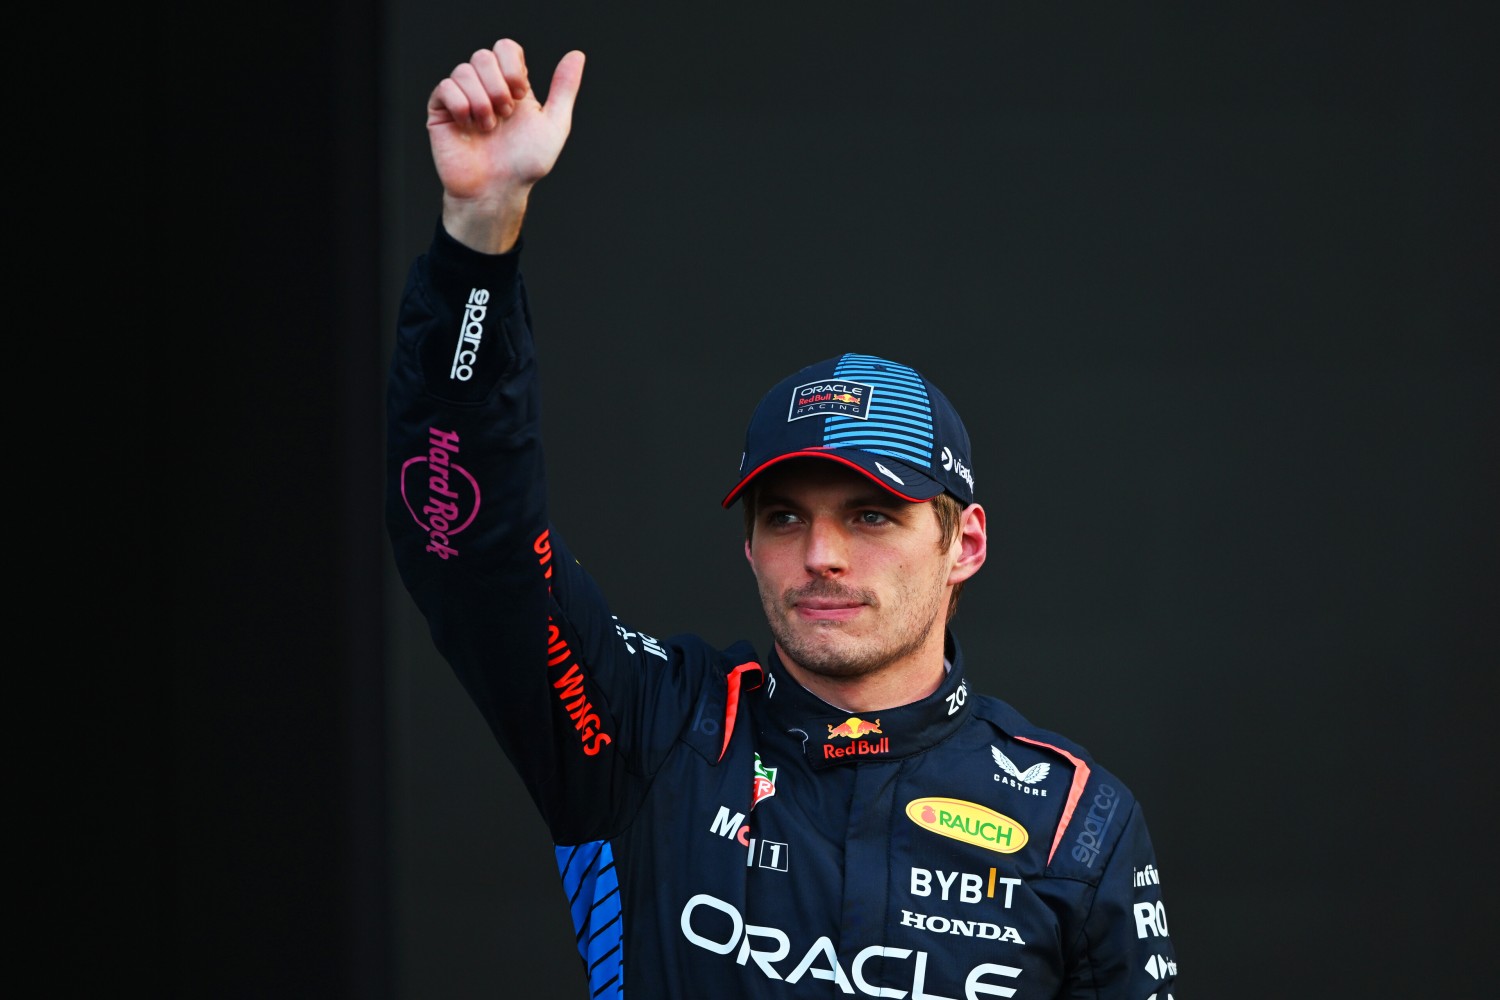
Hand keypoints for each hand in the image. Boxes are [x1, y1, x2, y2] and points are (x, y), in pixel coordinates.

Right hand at [427, 39, 585, 251]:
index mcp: (511, 86)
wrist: (496, 191)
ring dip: (481, 101)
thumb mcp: (554, 125)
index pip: (505, 48)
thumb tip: (577, 54)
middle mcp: (485, 88)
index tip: (520, 94)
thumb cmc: (525, 165)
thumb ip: (564, 88)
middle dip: (497, 86)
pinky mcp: (441, 112)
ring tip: (488, 128)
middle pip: (484, 55)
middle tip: (505, 116)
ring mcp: (462, 98)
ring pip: (464, 70)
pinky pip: (445, 87)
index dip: (512, 65)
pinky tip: (468, 125)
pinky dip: (461, 105)